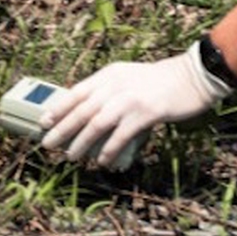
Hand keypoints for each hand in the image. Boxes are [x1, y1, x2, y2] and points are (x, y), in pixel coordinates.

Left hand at [39, 43, 232, 167]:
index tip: (44, 122)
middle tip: (48, 144)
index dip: (59, 108)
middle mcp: (116, 84)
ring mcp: (130, 99)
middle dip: (62, 129)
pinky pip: (120, 136)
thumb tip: (88, 114)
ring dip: (81, 143)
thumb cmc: (160, 81)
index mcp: (110, 74)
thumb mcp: (129, 78)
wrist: (192, 77)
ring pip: (96, 124)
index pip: (77, 91)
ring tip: (71, 156)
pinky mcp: (146, 113)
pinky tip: (103, 161)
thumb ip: (110, 90)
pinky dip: (109, 151)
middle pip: (82, 110)